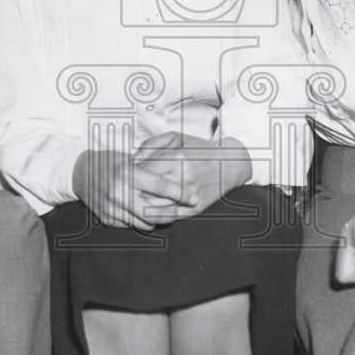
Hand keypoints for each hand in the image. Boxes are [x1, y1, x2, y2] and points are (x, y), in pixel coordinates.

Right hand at [72, 148, 185, 229]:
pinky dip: (142, 222)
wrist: (81, 173)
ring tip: (166, 214)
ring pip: (144, 223)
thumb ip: (152, 168)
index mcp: (127, 172)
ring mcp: (111, 207)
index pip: (161, 187)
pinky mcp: (107, 218)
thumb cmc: (111, 162)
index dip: (182, 194)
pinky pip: (131, 225)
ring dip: (159, 221)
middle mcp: (118, 191)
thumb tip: (180, 175)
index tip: (194, 198)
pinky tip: (146, 215)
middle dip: (173, 215)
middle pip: (154, 213)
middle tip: (182, 211)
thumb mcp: (131, 158)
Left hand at [134, 132, 251, 222]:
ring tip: (134, 200)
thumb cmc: (198, 149)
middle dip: (132, 191)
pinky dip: (154, 216)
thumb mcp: (175, 138)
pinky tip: (147, 210)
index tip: (125, 175)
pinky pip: (167, 217)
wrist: (229, 164)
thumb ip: (150, 145)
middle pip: (145, 191)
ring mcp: (189, 195)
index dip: (130, 175)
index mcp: (176, 158)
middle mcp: (183, 177)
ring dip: (140, 205)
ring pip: (154, 207)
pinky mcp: (195, 210)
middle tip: (126, 190)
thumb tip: (131, 160)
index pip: (142, 172)